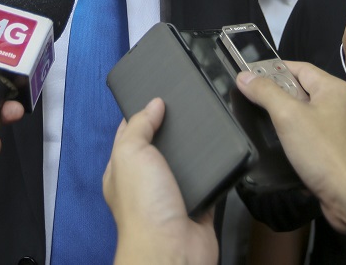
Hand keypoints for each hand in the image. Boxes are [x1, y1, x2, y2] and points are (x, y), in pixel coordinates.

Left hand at [103, 98, 217, 264]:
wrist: (171, 248)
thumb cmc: (143, 206)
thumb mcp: (131, 153)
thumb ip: (140, 126)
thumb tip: (153, 104)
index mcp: (122, 170)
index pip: (130, 134)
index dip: (142, 115)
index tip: (158, 96)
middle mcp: (146, 182)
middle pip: (160, 147)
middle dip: (172, 130)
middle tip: (189, 108)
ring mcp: (172, 194)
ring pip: (186, 164)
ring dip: (196, 151)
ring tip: (208, 126)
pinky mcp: (198, 205)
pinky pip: (210, 183)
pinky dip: (216, 172)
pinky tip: (222, 155)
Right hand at [235, 62, 345, 233]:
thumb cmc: (324, 151)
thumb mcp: (289, 116)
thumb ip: (265, 93)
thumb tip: (245, 76)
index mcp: (332, 88)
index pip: (298, 68)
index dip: (272, 69)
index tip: (248, 76)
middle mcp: (339, 104)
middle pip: (301, 91)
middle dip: (274, 94)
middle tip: (247, 100)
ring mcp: (339, 130)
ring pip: (304, 115)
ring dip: (282, 119)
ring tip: (256, 122)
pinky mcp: (336, 152)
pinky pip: (310, 136)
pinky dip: (293, 138)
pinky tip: (276, 146)